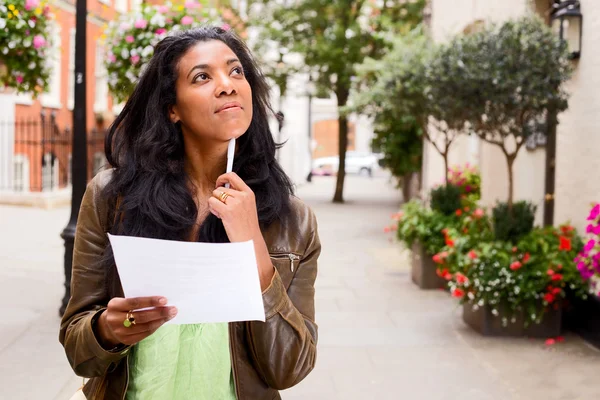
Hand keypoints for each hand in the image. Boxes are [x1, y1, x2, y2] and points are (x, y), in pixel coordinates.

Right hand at [96, 296, 176, 347]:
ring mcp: (120, 332)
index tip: (165, 300)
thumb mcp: (125, 301)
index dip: (150, 301)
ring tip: (171, 315)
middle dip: (160, 313)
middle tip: (173, 309)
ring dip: (160, 320)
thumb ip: (139, 300)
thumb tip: (162, 301)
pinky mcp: (126, 340)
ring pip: (145, 327)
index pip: (135, 302)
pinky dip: (156, 327)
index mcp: (114, 305)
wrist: (109, 325)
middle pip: (142, 316)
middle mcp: (115, 320)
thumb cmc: (123, 308)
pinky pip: (145, 334)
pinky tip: (162, 321)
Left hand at [209, 173, 274, 290]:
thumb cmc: (247, 226)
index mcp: (249, 193)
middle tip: (223, 207)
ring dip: (215, 204)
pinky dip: (212, 209)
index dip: (223, 177)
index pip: (233, 176)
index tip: (219, 183)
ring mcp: (235, 203)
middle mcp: (242, 196)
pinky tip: (219, 215)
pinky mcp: (227, 211)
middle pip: (221, 188)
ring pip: (215, 195)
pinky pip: (212, 202)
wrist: (249, 240)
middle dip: (218, 197)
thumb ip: (238, 196)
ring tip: (222, 213)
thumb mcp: (248, 206)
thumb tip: (223, 188)